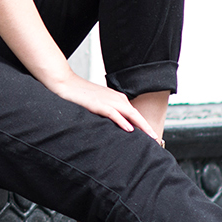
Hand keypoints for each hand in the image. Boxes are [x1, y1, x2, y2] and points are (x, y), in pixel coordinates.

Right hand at [43, 71, 160, 139]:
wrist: (65, 83)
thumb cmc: (79, 94)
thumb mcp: (97, 104)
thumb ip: (108, 113)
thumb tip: (116, 125)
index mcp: (116, 98)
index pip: (134, 114)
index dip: (143, 125)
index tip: (150, 136)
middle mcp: (115, 98)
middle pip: (136, 114)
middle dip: (147, 127)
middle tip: (156, 139)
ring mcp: (107, 100)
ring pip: (130, 114)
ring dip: (141, 126)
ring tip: (150, 136)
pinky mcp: (98, 103)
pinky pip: (114, 113)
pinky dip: (123, 121)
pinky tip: (129, 129)